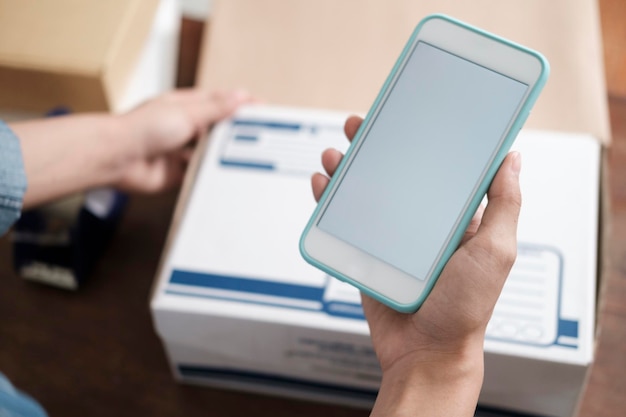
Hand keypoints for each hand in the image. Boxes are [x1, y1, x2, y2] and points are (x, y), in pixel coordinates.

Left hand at [114, 89, 250, 192]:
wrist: (118, 158)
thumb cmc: (141, 129)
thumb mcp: (186, 113)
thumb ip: (216, 108)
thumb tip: (241, 96)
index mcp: (184, 106)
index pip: (219, 102)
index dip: (240, 105)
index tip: (262, 109)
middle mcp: (183, 127)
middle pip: (217, 128)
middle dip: (235, 132)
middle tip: (260, 136)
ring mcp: (180, 150)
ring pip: (210, 152)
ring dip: (223, 154)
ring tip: (247, 157)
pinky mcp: (178, 173)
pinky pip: (200, 173)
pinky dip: (211, 174)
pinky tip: (225, 175)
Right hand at [311, 116, 521, 415]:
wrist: (425, 352)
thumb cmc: (465, 308)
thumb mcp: (496, 251)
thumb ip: (504, 205)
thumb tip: (511, 157)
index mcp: (455, 217)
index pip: (435, 166)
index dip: (419, 138)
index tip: (406, 113)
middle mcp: (422, 223)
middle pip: (394, 172)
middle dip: (374, 146)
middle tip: (358, 124)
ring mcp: (392, 238)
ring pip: (365, 192)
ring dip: (347, 168)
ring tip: (335, 153)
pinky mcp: (367, 254)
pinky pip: (345, 221)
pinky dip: (330, 201)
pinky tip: (322, 184)